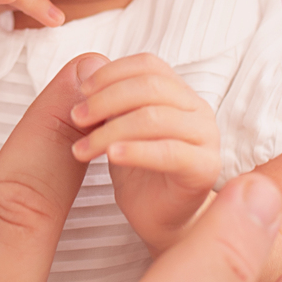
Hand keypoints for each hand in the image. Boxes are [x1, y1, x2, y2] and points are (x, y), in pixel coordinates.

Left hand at [70, 53, 220, 250]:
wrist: (158, 218)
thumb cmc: (137, 170)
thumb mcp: (116, 127)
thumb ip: (107, 100)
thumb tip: (85, 63)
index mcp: (179, 93)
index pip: (148, 65)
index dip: (112, 73)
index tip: (82, 91)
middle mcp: (198, 109)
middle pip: (150, 86)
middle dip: (106, 100)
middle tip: (76, 118)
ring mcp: (206, 138)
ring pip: (155, 118)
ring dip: (110, 130)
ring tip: (82, 148)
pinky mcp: (205, 168)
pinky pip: (169, 152)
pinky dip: (136, 150)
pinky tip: (111, 156)